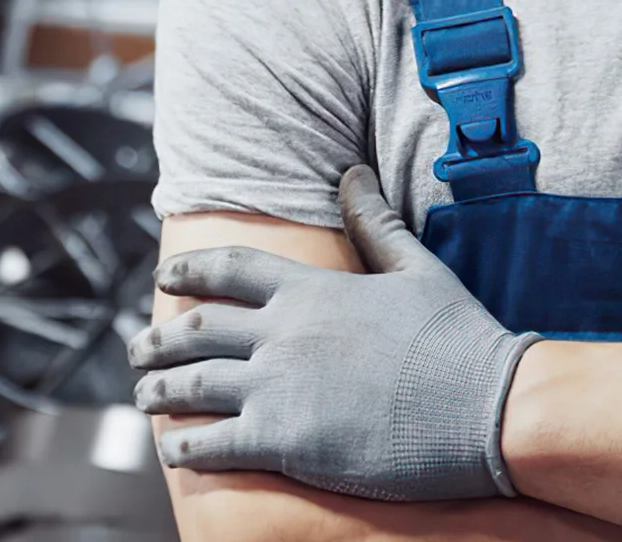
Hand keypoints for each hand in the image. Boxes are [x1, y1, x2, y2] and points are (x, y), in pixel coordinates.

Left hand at [128, 166, 538, 501]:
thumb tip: (352, 173)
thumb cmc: (457, 335)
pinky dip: (182, 446)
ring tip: (144, 396)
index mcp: (313, 289)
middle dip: (157, 339)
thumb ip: (376, 222)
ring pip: (192, 386)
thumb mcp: (417, 267)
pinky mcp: (284, 442)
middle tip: (138, 348)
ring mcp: (279, 388)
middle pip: (197, 329)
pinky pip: (210, 445)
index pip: (231, 270)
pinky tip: (174, 448)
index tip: (166, 277)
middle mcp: (285, 333)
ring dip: (158, 391)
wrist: (483, 403)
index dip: (190, 270)